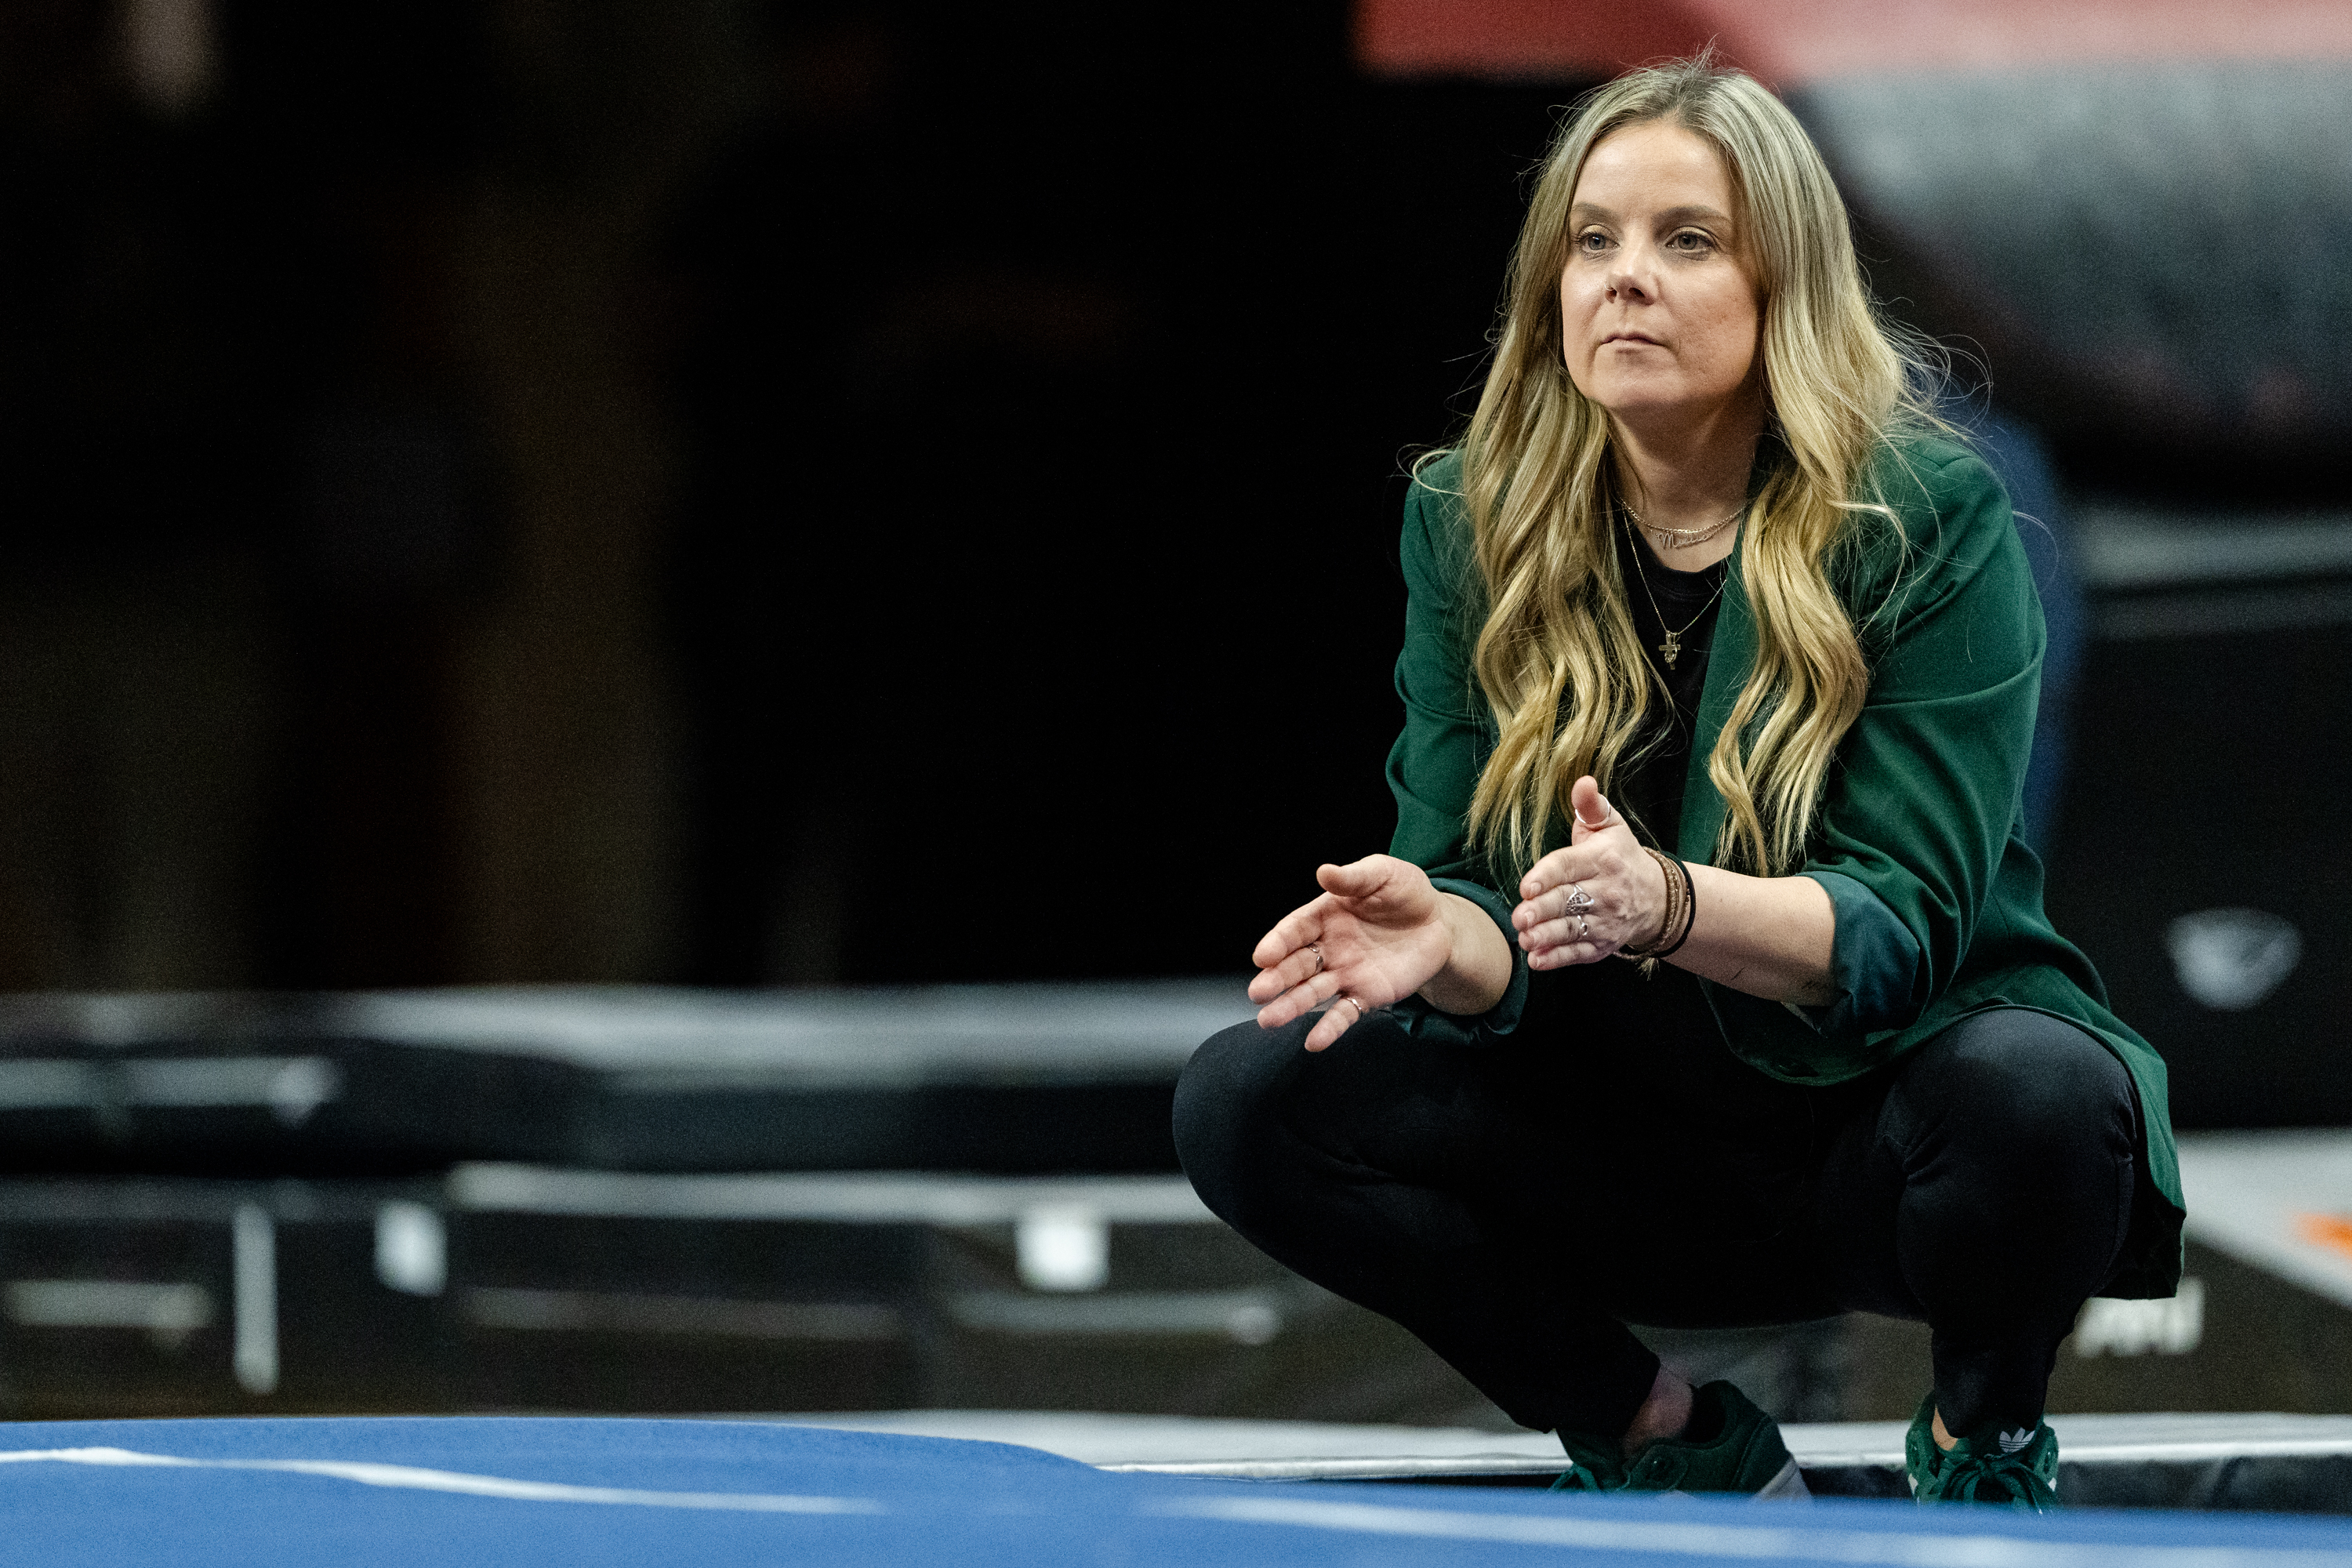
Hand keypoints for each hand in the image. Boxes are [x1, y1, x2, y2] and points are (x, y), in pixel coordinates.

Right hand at [1247, 855, 1451, 1050]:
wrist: (1439, 923)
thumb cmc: (1405, 893)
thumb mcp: (1382, 874)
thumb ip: (1353, 878)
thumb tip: (1324, 872)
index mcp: (1324, 916)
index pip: (1295, 930)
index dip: (1278, 943)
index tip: (1263, 956)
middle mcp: (1328, 948)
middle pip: (1297, 965)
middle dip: (1276, 979)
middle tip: (1258, 993)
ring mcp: (1345, 974)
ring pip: (1312, 992)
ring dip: (1291, 1007)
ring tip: (1268, 1021)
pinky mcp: (1366, 995)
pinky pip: (1344, 1013)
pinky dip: (1329, 1029)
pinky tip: (1313, 1043)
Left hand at [1512, 776, 1668, 968]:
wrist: (1657, 896)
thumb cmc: (1620, 855)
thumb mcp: (1610, 825)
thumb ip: (1590, 805)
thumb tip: (1582, 781)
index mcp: (1602, 858)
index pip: (1570, 865)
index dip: (1547, 875)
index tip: (1526, 886)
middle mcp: (1606, 891)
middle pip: (1568, 901)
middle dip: (1542, 910)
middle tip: (1519, 917)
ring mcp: (1606, 920)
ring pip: (1573, 929)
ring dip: (1547, 936)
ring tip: (1525, 939)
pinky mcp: (1604, 944)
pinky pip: (1580, 952)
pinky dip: (1558, 958)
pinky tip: (1537, 960)